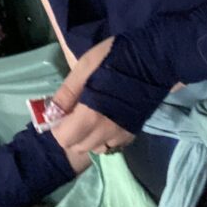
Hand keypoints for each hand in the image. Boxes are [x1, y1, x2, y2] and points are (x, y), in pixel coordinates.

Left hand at [51, 37, 134, 155]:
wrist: (155, 60)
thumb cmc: (116, 57)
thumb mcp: (85, 66)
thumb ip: (67, 92)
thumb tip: (51, 112)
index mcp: (91, 115)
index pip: (64, 139)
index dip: (58, 127)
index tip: (62, 112)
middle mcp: (107, 131)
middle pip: (79, 147)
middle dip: (72, 133)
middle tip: (75, 111)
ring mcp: (122, 134)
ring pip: (96, 148)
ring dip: (88, 137)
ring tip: (91, 116)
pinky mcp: (134, 132)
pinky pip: (113, 145)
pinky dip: (105, 138)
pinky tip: (106, 119)